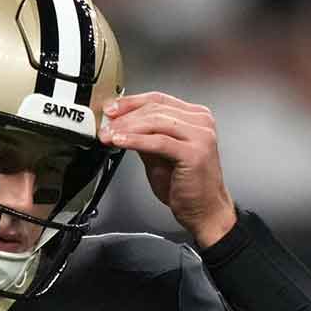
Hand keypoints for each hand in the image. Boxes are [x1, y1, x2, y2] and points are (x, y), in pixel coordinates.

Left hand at [99, 92, 237, 247]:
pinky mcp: (194, 153)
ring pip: (156, 121)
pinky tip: (121, 142)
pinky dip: (136, 140)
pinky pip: (159, 141)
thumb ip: (144, 137)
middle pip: (155, 109)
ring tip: (109, 135)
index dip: (130, 102)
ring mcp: (200, 136)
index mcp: (195, 117)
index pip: (158, 99)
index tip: (111, 109)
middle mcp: (201, 122)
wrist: (205, 210)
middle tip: (105, 125)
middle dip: (125, 116)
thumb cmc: (187, 186)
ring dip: (127, 127)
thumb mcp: (158, 155)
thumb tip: (120, 126)